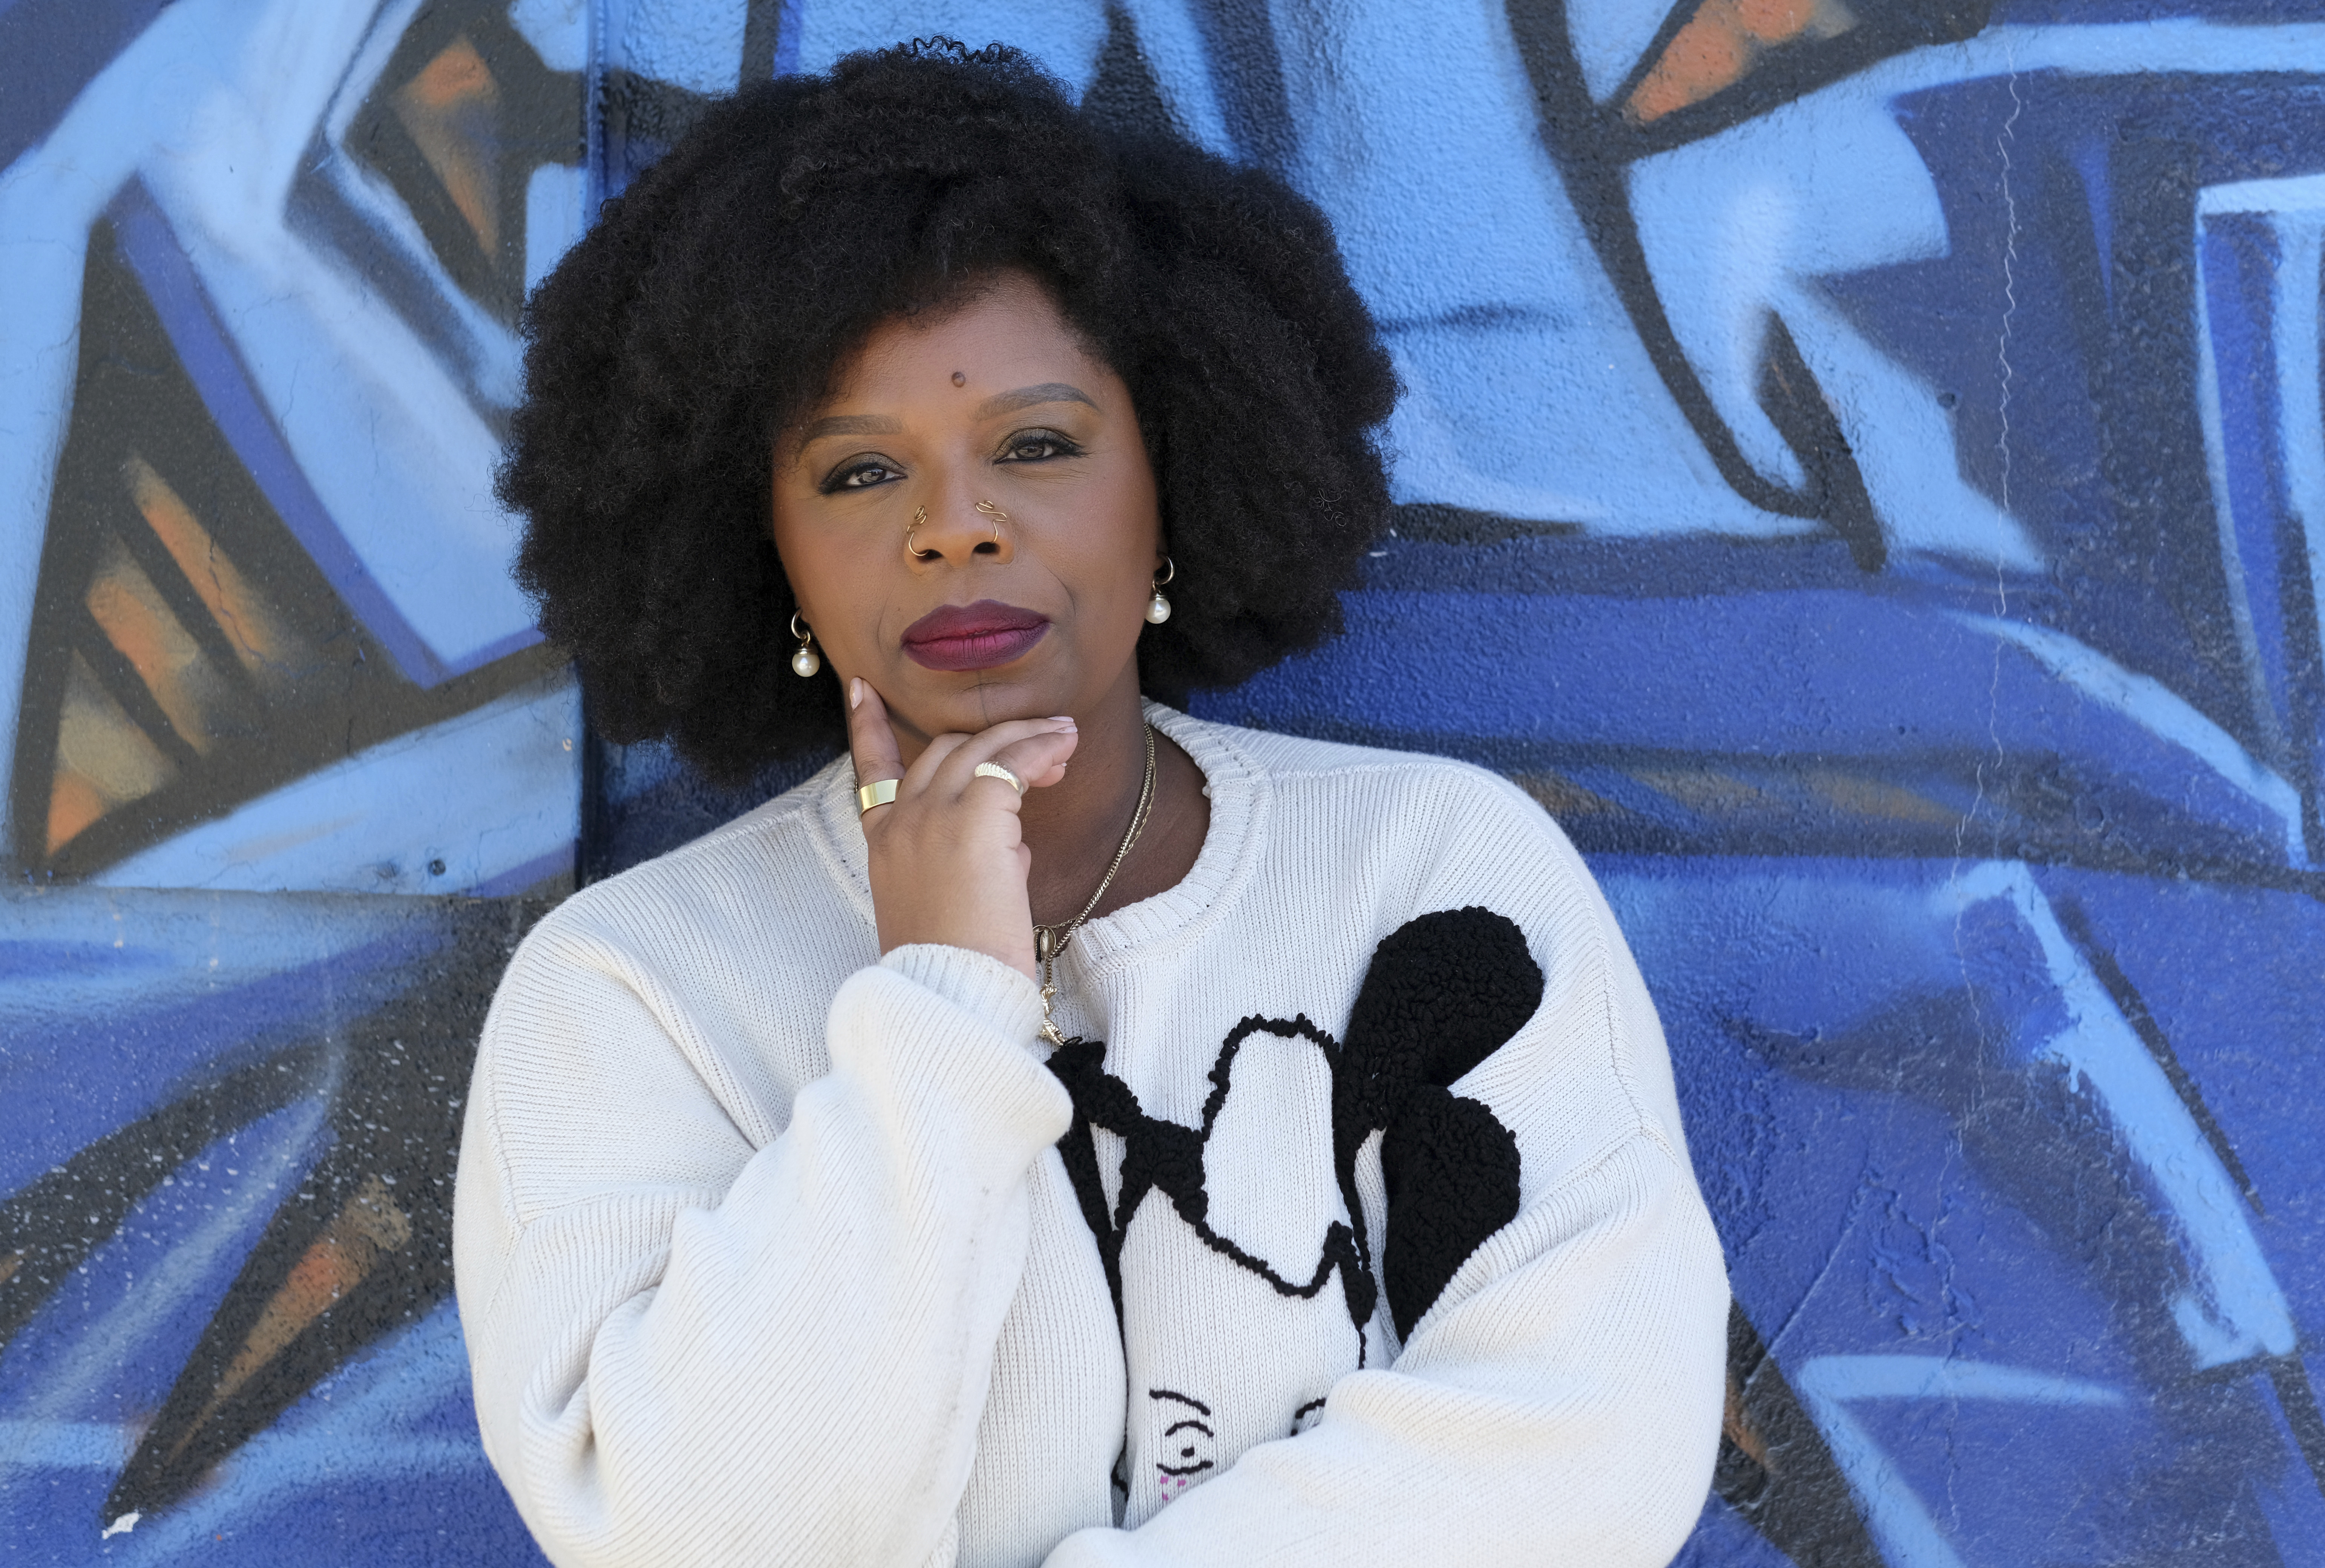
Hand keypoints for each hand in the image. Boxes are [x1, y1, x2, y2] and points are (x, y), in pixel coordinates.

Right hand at [848, 679, 1077, 978]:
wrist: (951, 995)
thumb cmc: (956, 964)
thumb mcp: (947, 904)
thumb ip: (970, 862)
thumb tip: (1013, 846)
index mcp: (884, 844)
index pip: (872, 770)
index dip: (866, 726)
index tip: (861, 691)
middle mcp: (901, 822)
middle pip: (944, 750)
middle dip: (994, 738)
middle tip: (1042, 743)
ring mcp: (932, 817)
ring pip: (979, 748)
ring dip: (1025, 736)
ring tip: (1064, 737)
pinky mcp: (973, 820)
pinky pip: (1008, 765)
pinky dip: (1039, 749)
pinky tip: (1064, 748)